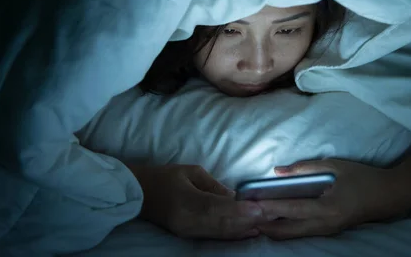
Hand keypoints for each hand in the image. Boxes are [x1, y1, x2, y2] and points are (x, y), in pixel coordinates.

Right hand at [127, 163, 267, 238]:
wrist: (138, 193)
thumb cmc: (164, 177)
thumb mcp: (191, 172)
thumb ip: (214, 186)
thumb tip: (236, 197)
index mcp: (186, 201)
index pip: (217, 208)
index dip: (240, 211)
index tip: (260, 208)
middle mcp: (188, 221)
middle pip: (223, 224)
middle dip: (249, 220)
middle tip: (271, 214)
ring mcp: (188, 232)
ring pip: (222, 233)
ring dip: (245, 229)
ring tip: (266, 223)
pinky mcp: (189, 236)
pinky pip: (215, 237)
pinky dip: (234, 235)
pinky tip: (249, 232)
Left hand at [256, 159, 408, 239]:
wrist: (388, 196)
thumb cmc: (362, 177)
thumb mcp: (335, 166)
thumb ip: (305, 168)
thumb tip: (278, 171)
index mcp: (328, 207)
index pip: (291, 210)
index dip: (269, 208)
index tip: (250, 204)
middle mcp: (325, 224)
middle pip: (288, 232)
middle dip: (265, 226)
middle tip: (245, 217)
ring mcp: (327, 231)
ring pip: (294, 236)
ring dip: (274, 230)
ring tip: (254, 219)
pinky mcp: (329, 231)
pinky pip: (302, 234)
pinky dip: (286, 230)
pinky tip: (274, 222)